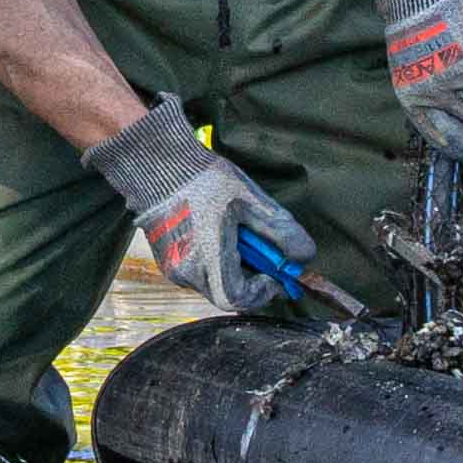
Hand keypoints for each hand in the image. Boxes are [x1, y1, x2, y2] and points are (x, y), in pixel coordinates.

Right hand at [87, 104, 312, 316]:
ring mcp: (173, 268)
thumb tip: (305, 257)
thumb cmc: (204, 180)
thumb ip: (282, 232)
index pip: (238, 298)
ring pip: (213, 285)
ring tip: (236, 235)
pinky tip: (217, 234)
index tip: (275, 273)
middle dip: (250, 279)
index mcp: (208, 258)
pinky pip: (198, 275)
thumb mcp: (252, 201)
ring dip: (233, 270)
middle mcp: (186, 271)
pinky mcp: (167, 262)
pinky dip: (216, 263)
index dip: (262, 292)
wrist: (158, 164)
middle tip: (260, 251)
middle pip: (227, 294)